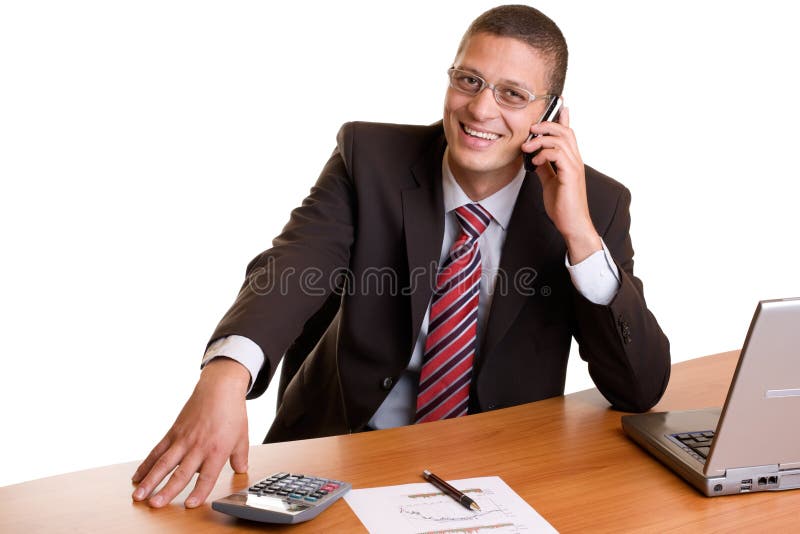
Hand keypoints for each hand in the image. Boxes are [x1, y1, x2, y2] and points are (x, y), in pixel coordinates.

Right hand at [131, 358, 249, 507]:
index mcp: (217, 450)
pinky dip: (146, 464)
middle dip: (167, 490)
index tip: (189, 505)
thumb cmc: (232, 411)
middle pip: (181, 473)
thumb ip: (240, 457)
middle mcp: (198, 446)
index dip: (199, 492)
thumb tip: (241, 470)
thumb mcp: (242, 436)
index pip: (207, 476)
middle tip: (155, 504)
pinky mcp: (173, 432)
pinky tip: (137, 476)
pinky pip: (157, 450)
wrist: (219, 387)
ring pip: (164, 463)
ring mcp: (183, 439)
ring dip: (150, 480)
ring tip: (138, 495)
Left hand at [522, 106, 601, 263]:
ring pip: (561, 140)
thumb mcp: (549, 182)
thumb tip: (534, 157)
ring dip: (541, 140)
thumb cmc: (563, 206)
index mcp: (570, 160)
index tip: (558, 105)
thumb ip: (544, 168)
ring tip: (526, 147)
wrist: (572, 224)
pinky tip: (534, 161)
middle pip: (565, 131)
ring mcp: (574, 167)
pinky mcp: (570, 175)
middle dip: (547, 125)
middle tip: (531, 128)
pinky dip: (544, 154)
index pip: (568, 133)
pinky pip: (558, 155)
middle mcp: (575, 160)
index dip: (563, 118)